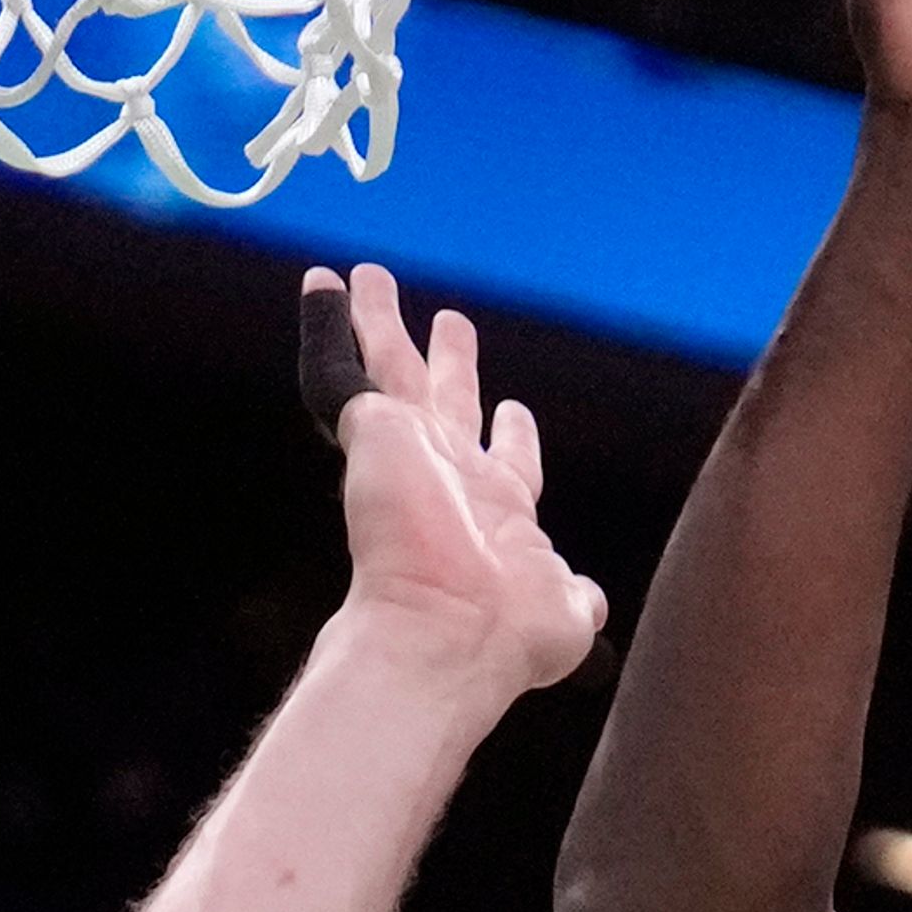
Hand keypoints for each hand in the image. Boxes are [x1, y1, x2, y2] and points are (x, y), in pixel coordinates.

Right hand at [312, 272, 607, 698]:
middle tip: (452, 321)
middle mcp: (452, 474)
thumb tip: (589, 601)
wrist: (447, 635)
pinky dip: (327, 327)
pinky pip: (338, 371)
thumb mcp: (565, 609)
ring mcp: (408, 451)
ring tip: (373, 276)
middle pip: (447, 399)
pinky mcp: (371, 432)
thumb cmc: (508, 632)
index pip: (506, 459)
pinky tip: (322, 283)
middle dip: (448, 362)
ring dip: (380, 323)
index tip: (513, 407)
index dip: (511, 434)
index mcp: (501, 510)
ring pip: (391, 367)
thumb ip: (574, 595)